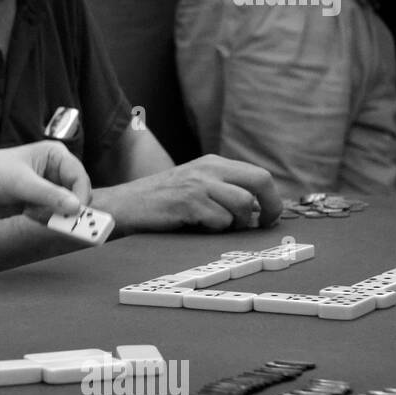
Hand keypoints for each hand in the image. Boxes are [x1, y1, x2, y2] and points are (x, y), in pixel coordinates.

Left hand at [0, 142, 91, 221]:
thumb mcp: (20, 184)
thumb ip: (49, 195)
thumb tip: (76, 206)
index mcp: (54, 155)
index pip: (79, 177)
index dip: (81, 196)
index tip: (75, 215)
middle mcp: (54, 170)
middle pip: (76, 194)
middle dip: (65, 208)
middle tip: (57, 221)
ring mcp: (46, 187)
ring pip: (65, 208)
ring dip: (51, 214)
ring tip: (30, 210)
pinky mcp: (37, 202)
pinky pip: (52, 215)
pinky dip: (43, 218)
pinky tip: (26, 212)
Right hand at [92, 154, 280, 234]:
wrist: (122, 206)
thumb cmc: (159, 204)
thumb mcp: (194, 187)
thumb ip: (223, 192)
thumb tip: (259, 210)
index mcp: (213, 163)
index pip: (258, 175)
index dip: (272, 199)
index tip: (269, 218)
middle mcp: (209, 168)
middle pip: (259, 181)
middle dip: (270, 207)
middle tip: (262, 226)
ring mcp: (199, 184)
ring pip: (242, 204)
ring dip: (234, 224)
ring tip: (214, 227)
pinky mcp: (189, 201)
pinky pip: (220, 220)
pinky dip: (213, 231)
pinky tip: (195, 228)